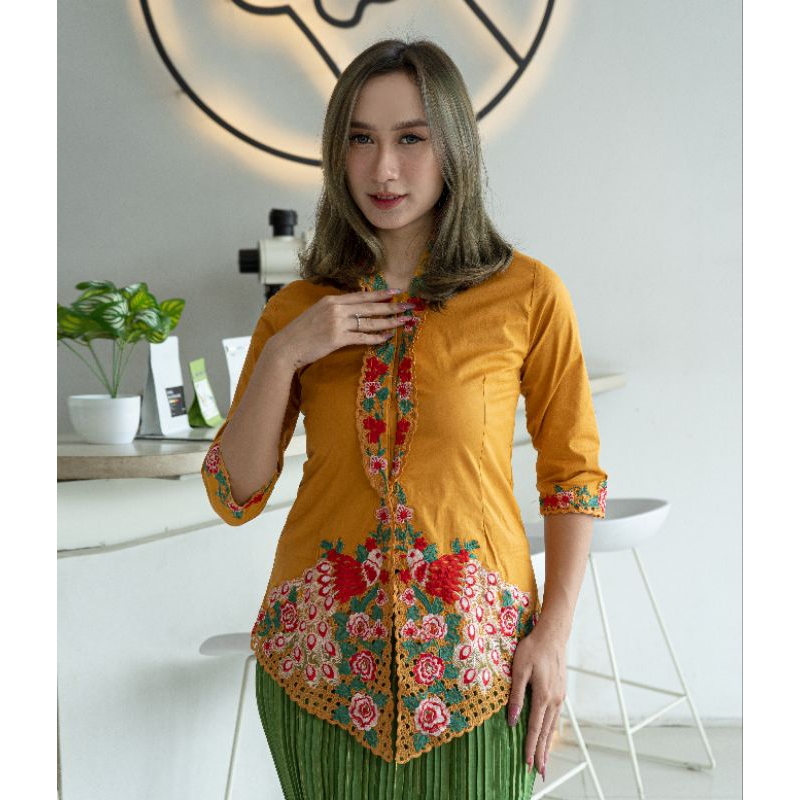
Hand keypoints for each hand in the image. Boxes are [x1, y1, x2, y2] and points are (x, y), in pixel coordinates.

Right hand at [270, 289, 413, 368]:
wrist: (287, 346)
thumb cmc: (301, 332)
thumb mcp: (317, 312)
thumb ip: (335, 308)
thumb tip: (352, 309)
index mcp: (332, 300)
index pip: (361, 295)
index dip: (381, 294)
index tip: (397, 292)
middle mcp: (336, 309)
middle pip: (370, 307)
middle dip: (392, 307)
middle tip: (410, 306)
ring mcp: (337, 323)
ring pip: (369, 322)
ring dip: (389, 322)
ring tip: (404, 321)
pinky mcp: (337, 338)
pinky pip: (362, 337)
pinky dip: (376, 337)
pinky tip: (387, 337)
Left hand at [507, 623, 566, 778]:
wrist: (552, 635)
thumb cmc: (532, 649)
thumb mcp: (519, 670)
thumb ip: (516, 695)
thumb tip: (513, 720)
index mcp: (542, 696)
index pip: (534, 727)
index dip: (529, 746)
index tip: (526, 763)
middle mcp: (554, 700)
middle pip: (545, 732)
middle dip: (541, 753)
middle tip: (538, 772)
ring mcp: (559, 696)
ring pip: (552, 726)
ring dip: (547, 744)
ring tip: (544, 760)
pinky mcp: (560, 692)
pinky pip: (555, 716)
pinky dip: (551, 730)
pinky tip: (548, 735)